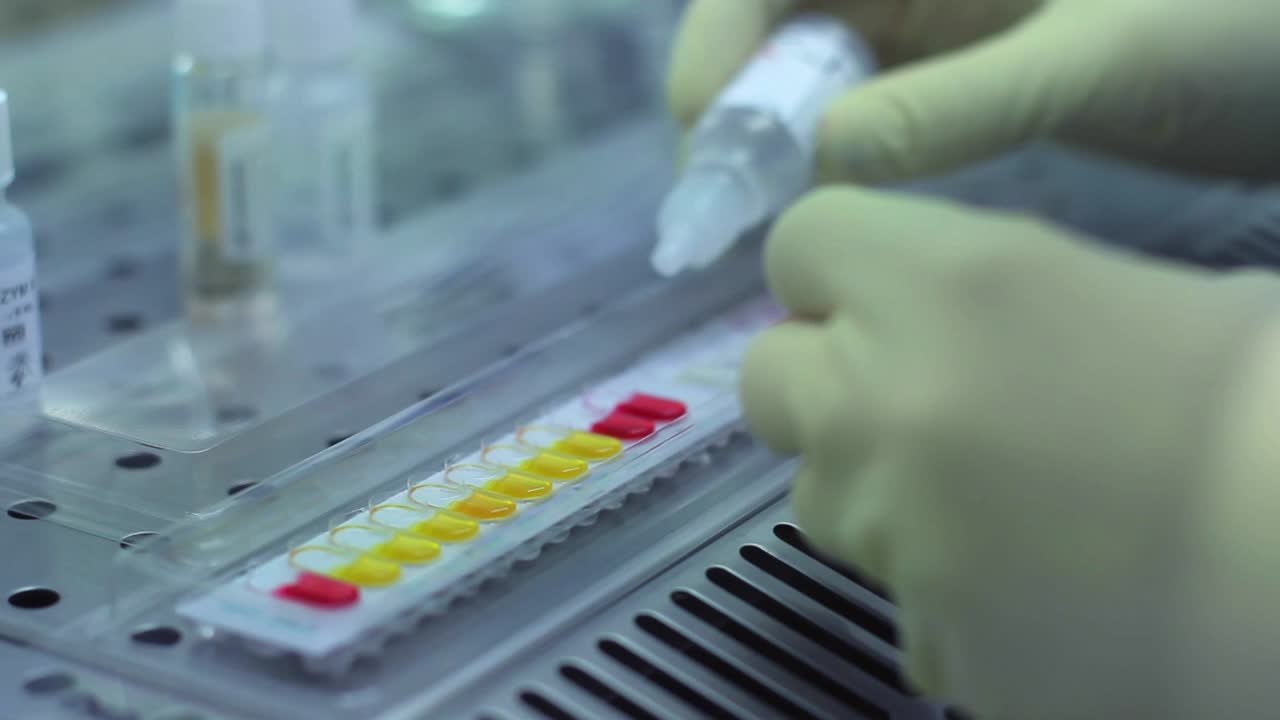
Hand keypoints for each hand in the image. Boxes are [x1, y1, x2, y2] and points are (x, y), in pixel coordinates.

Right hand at [668, 0, 1279, 183]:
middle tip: (725, 196)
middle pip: (780, 16)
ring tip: (757, 215)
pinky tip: (820, 206)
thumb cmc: (1234, 25)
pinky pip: (861, 106)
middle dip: (739, 93)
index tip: (709, 127)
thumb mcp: (1095, 60)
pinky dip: (826, 154)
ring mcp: (937, 20)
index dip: (726, 33)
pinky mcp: (955, 73)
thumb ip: (958, 104)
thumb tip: (821, 153)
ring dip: (773, 131)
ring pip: (812, 66)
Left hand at [742, 186, 1279, 717]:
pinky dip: (943, 588)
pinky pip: (895, 596)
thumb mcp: (1136, 291)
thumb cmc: (1263, 404)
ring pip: (821, 495)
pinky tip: (1036, 587)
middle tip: (918, 396)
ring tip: (997, 500)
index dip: (839, 268)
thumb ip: (994, 291)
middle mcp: (884, 405)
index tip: (879, 291)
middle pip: (771, 378)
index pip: (803, 246)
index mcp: (947, 287)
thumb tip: (944, 312)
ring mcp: (893, 537)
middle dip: (827, 381)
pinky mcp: (930, 642)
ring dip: (877, 487)